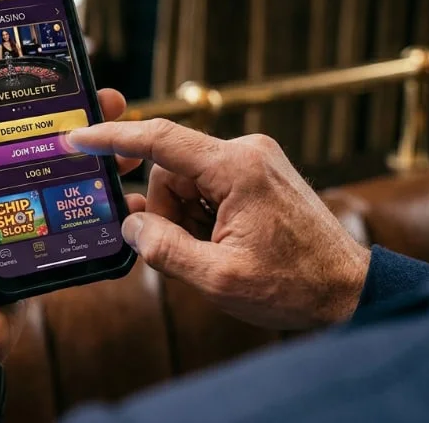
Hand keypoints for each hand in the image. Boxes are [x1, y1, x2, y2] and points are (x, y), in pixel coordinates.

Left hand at [0, 76, 136, 359]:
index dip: (25, 97)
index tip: (60, 75)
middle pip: (36, 144)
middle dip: (73, 124)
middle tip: (111, 104)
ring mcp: (13, 217)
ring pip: (60, 177)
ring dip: (94, 159)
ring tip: (128, 142)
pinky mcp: (36, 244)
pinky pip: (69, 217)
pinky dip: (95, 203)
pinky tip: (125, 190)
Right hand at [67, 119, 371, 329]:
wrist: (350, 291)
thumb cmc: (294, 285)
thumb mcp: (218, 278)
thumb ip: (163, 248)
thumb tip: (130, 224)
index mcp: (236, 168)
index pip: (159, 139)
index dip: (113, 138)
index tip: (78, 139)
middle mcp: (246, 152)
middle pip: (170, 169)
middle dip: (164, 210)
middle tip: (181, 249)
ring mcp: (254, 161)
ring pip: (186, 180)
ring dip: (184, 217)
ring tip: (210, 253)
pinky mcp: (258, 174)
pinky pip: (207, 186)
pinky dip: (200, 215)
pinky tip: (218, 243)